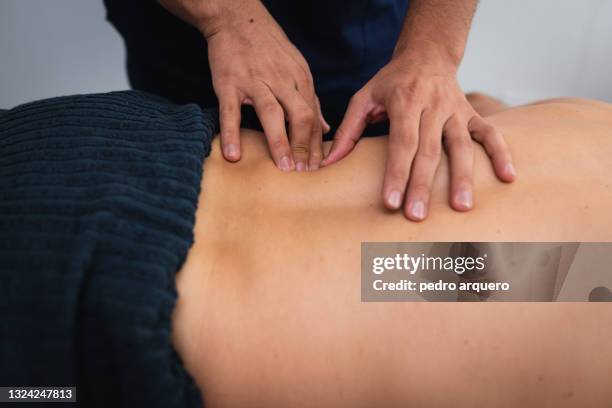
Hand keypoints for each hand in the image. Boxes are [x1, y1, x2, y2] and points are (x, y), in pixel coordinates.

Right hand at [160, 0, 328, 170]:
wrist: (236, 18)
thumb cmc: (268, 47)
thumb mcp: (297, 68)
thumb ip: (310, 99)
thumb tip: (324, 129)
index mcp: (300, 78)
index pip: (313, 117)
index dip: (316, 145)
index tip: (318, 169)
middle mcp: (281, 80)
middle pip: (300, 116)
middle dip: (305, 148)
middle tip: (304, 174)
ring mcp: (254, 81)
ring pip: (272, 114)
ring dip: (280, 143)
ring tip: (284, 169)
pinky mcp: (228, 83)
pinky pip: (231, 112)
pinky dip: (233, 134)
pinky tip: (234, 155)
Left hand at [322, 53, 515, 220]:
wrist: (427, 54)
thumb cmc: (391, 81)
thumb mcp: (364, 97)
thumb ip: (347, 131)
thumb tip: (327, 163)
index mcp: (405, 103)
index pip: (401, 143)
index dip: (396, 173)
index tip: (390, 203)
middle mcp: (433, 108)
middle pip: (429, 151)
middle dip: (423, 185)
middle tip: (418, 217)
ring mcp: (456, 112)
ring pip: (462, 146)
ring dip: (463, 177)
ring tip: (462, 208)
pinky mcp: (472, 114)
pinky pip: (490, 133)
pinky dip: (501, 153)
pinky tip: (508, 178)